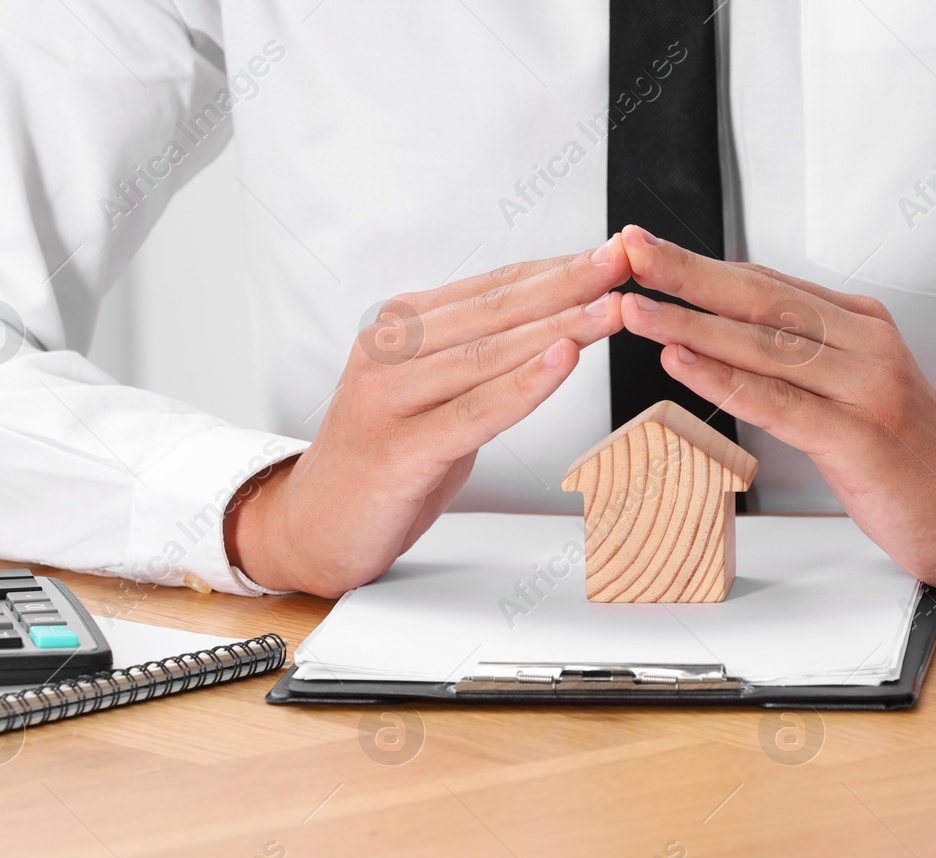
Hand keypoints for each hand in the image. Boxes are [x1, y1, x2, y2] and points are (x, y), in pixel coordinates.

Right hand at [225, 237, 630, 596]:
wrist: (310, 529)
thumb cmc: (383, 462)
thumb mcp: (433, 397)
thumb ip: (480, 362)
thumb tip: (554, 326)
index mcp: (400, 328)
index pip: (493, 287)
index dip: (557, 268)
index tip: (615, 251)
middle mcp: (389, 352)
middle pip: (494, 310)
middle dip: (568, 283)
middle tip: (626, 260)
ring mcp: (387, 399)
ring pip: (488, 355)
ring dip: (558, 327)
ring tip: (613, 307)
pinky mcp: (396, 450)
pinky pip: (472, 413)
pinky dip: (522, 386)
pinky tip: (563, 360)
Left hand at [616, 225, 935, 590]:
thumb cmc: (905, 458)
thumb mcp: (856, 388)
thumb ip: (802, 357)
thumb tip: (727, 332)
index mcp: (861, 325)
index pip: (768, 282)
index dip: (703, 266)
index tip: (648, 249)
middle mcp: (866, 344)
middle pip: (761, 298)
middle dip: (687, 274)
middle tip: (630, 253)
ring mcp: (866, 387)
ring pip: (764, 344)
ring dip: (691, 324)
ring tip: (636, 308)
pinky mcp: (859, 437)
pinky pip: (779, 402)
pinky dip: (725, 380)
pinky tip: (681, 362)